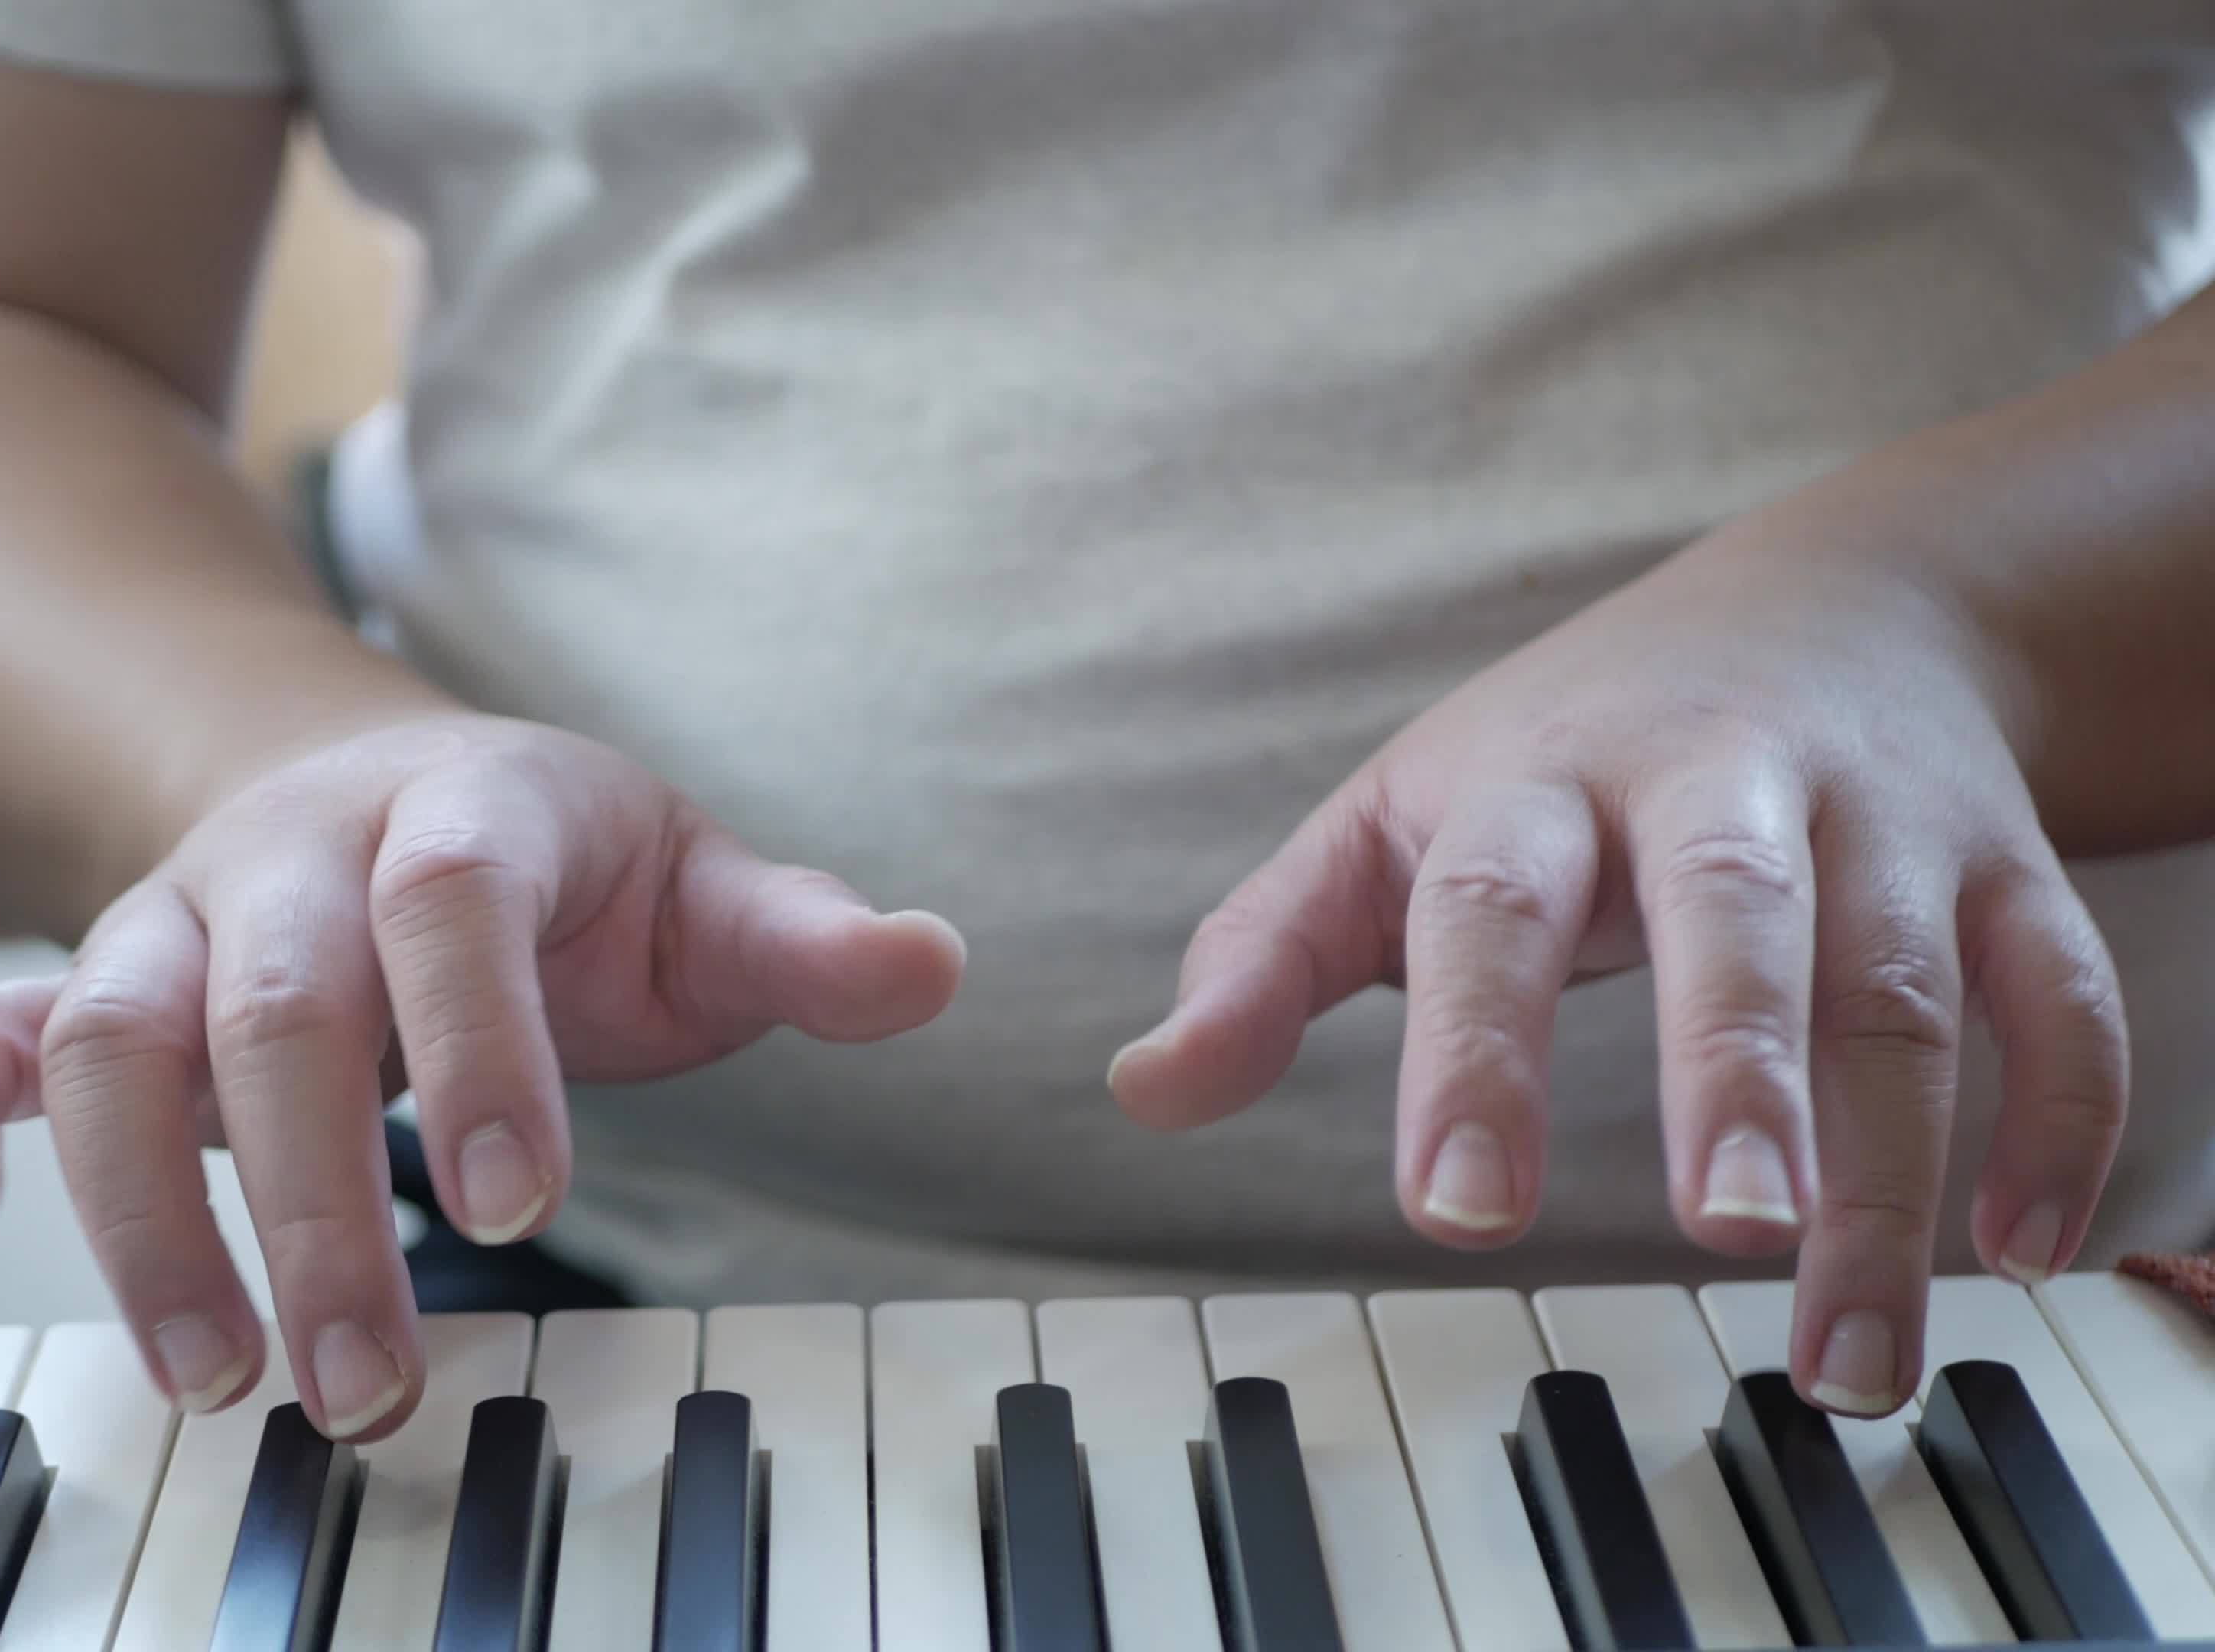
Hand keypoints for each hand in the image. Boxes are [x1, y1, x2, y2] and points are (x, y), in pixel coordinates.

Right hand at [0, 714, 964, 1436]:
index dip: (475, 1041)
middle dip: (306, 1196)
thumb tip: (933, 964)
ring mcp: (177, 914)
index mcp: (461, 808)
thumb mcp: (686, 884)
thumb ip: (794, 935)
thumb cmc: (551, 868)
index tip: (512, 1205)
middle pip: (270, 1000)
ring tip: (216, 1379)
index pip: (451, 901)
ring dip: (140, 1208)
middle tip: (365, 1379)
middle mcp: (295, 854)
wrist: (370, 788)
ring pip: (111, 1032)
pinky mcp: (91, 980)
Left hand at [1109, 521, 2126, 1417]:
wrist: (1833, 600)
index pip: (1493, 904)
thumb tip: (1143, 1089)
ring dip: (1889, 1173)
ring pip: (1898, 982)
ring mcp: (1875, 814)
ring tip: (1848, 1357)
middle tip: (1728, 1230)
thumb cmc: (1570, 751)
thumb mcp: (1396, 823)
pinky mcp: (2004, 857)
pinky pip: (2054, 986)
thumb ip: (1267, 956)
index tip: (1458, 1211)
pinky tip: (2023, 1249)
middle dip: (1736, 1070)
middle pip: (1734, 912)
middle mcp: (1717, 782)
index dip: (1474, 1051)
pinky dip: (2058, 1113)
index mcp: (1539, 782)